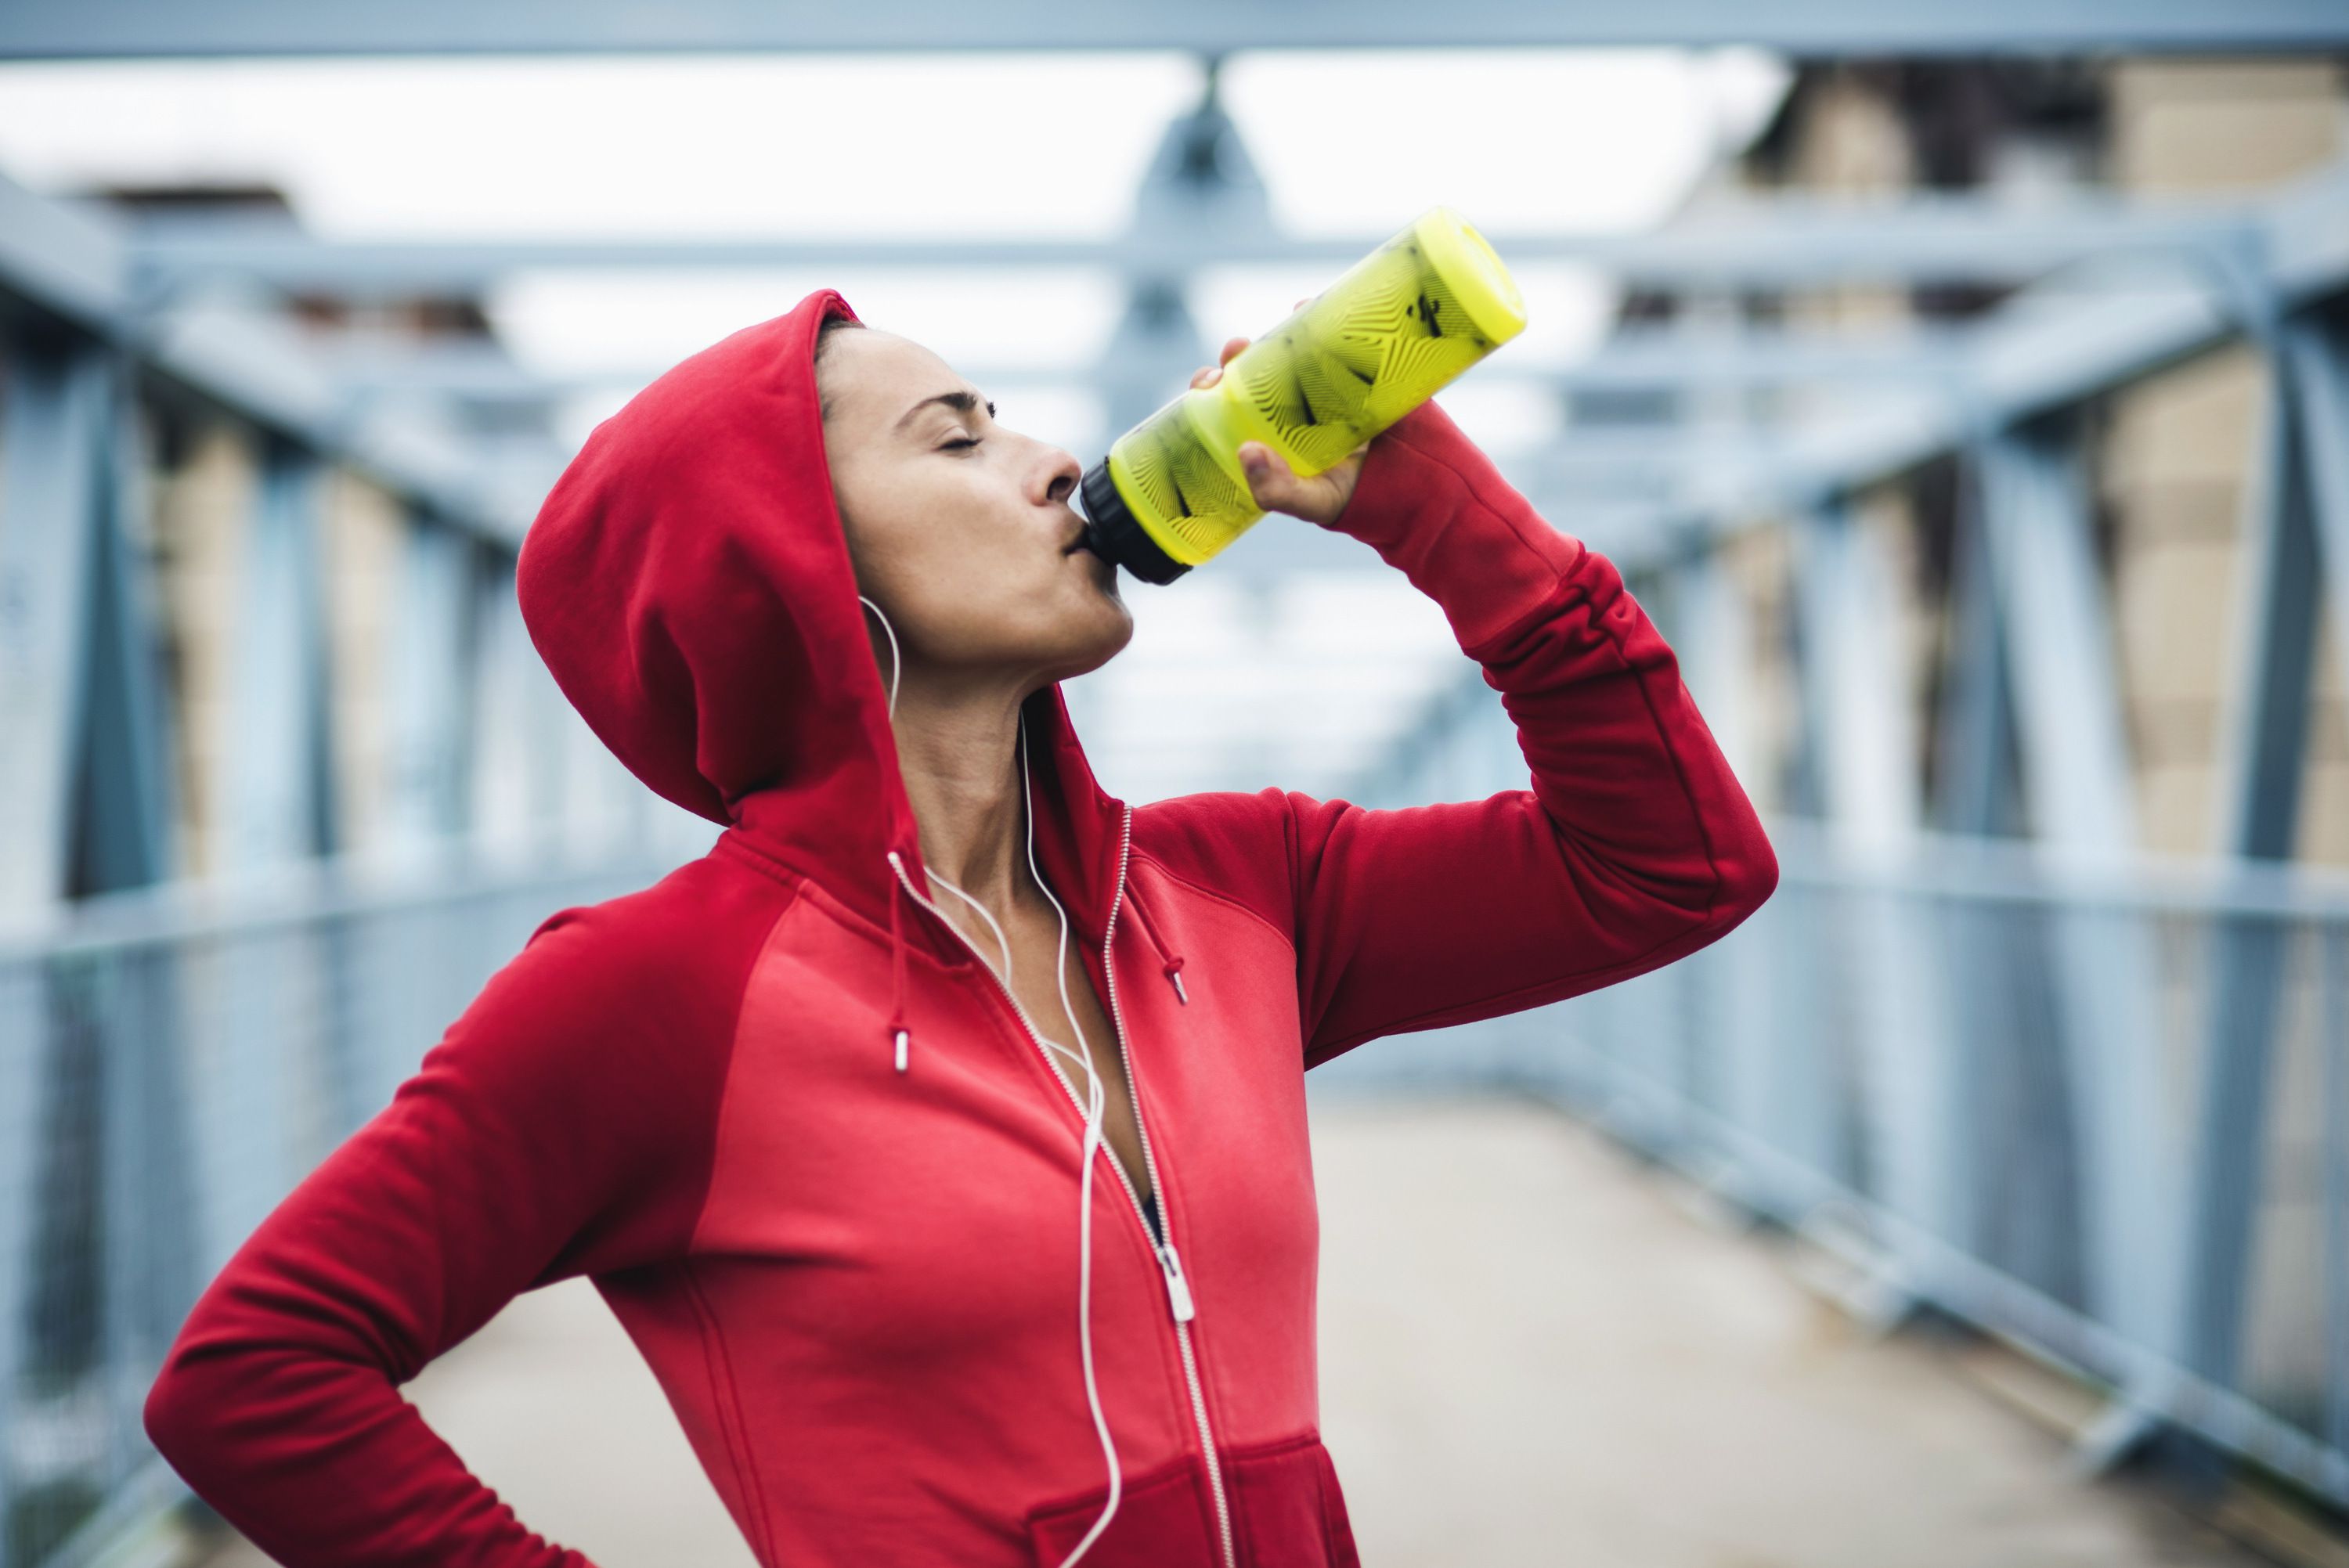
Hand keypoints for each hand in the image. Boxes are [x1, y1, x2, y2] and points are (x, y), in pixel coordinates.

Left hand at [1189, 301, 1367, 529]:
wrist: (1413, 487)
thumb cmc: (1350, 498)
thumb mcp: (1309, 502)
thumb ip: (1275, 490)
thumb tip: (1246, 451)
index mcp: (1268, 432)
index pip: (1227, 403)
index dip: (1211, 386)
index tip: (1210, 380)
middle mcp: (1291, 404)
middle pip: (1254, 370)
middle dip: (1240, 353)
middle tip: (1239, 347)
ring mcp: (1323, 385)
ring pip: (1293, 348)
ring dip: (1283, 327)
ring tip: (1281, 318)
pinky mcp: (1358, 371)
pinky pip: (1338, 339)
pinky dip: (1327, 317)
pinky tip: (1316, 306)